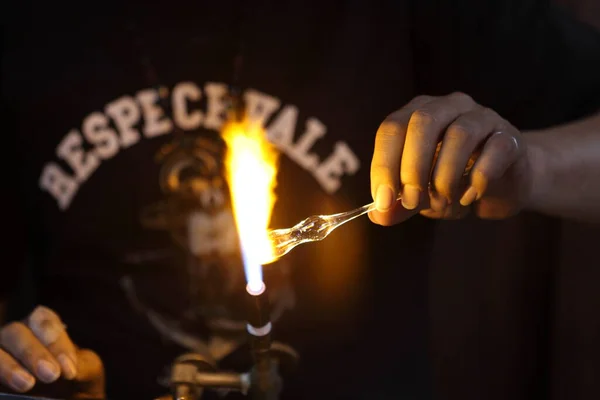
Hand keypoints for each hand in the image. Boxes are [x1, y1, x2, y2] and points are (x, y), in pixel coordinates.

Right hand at [0, 306, 103, 397]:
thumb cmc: (76, 383)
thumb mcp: (86, 371)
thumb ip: (82, 365)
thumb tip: (69, 369)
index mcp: (44, 327)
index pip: (44, 320)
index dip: (55, 341)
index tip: (69, 369)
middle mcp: (18, 336)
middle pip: (16, 331)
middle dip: (33, 352)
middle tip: (51, 374)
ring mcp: (2, 353)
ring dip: (9, 366)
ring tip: (27, 383)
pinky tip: (9, 387)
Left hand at [369, 92, 531, 224]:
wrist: (503, 186)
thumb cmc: (453, 183)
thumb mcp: (420, 196)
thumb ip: (398, 204)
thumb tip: (379, 216)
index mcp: (418, 114)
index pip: (392, 128)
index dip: (384, 164)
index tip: (383, 199)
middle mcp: (449, 107)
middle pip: (423, 122)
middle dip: (412, 166)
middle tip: (412, 200)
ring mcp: (482, 117)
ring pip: (460, 134)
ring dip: (445, 175)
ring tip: (444, 201)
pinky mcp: (510, 137)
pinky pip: (495, 149)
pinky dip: (479, 177)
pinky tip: (470, 196)